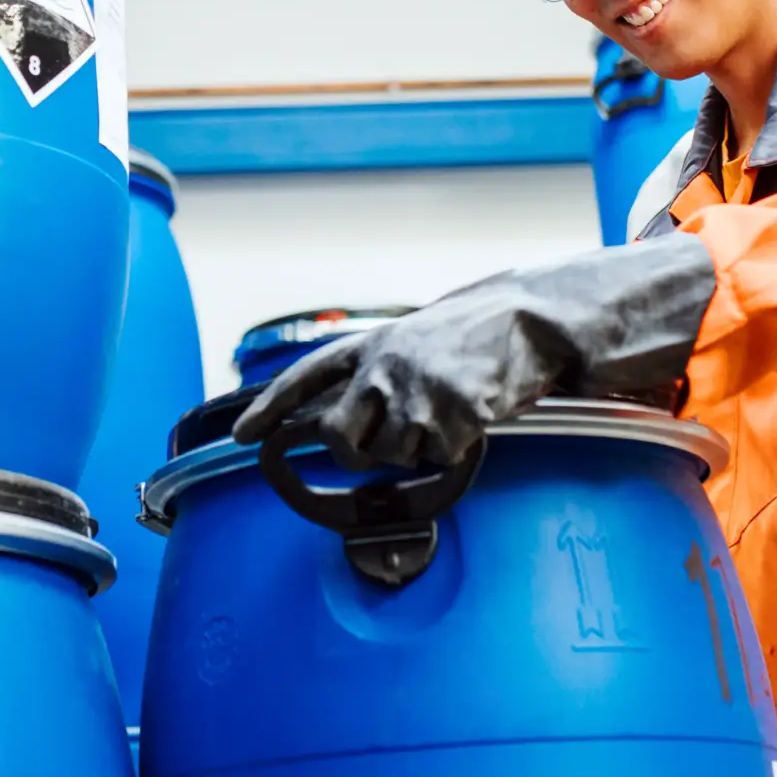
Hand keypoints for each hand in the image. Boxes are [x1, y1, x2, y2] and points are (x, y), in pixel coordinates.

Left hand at [229, 234, 718, 468]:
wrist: (530, 319)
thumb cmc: (474, 335)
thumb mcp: (414, 340)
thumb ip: (378, 374)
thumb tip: (347, 424)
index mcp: (370, 346)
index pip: (305, 378)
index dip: (271, 408)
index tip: (245, 435)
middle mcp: (381, 366)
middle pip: (338, 438)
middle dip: (358, 453)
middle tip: (391, 442)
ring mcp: (412, 389)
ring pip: (390, 455)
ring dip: (418, 448)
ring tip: (447, 412)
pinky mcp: (447, 411)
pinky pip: (437, 457)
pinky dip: (455, 448)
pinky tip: (471, 417)